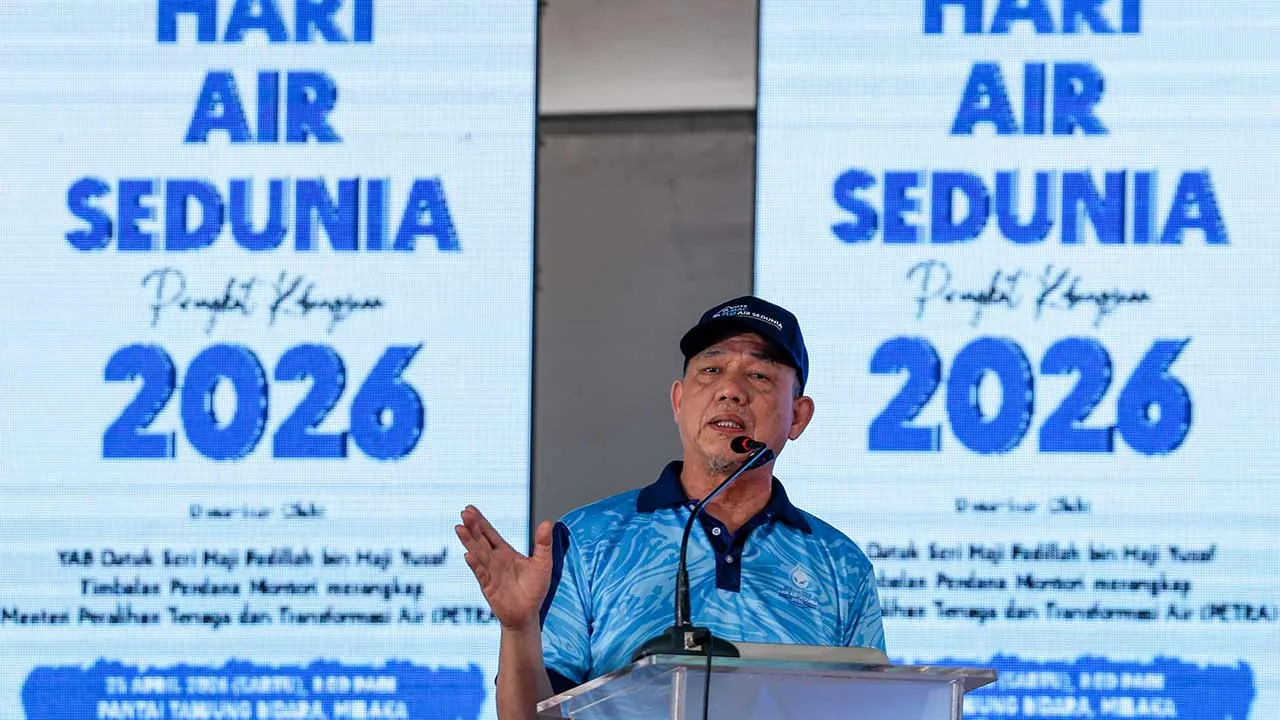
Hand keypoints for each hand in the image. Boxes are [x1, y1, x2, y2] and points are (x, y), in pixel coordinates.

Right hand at [455, 506, 554, 630]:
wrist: (527, 615)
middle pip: (481, 540)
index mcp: (506, 553)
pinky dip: (475, 565)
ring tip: (460, 529)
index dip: (480, 521)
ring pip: (478, 554)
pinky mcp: (489, 588)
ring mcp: (490, 573)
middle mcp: (495, 561)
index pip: (490, 534)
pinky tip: (468, 555)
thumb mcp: (543, 563)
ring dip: (469, 542)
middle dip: (473, 527)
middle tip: (463, 513)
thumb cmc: (534, 589)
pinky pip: (481, 574)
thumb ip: (543, 544)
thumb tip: (547, 522)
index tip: (469, 509)